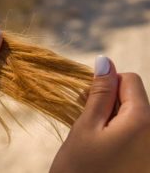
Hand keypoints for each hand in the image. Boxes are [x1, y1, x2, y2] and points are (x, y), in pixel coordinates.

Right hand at [50, 56, 149, 172]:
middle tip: (84, 115)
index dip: (106, 83)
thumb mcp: (86, 127)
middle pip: (134, 98)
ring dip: (110, 116)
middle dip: (108, 101)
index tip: (87, 98)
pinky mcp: (144, 159)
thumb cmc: (79, 168)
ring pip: (133, 115)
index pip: (130, 80)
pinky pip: (135, 133)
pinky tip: (100, 144)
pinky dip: (116, 131)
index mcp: (143, 121)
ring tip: (90, 133)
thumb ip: (99, 93)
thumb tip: (105, 61)